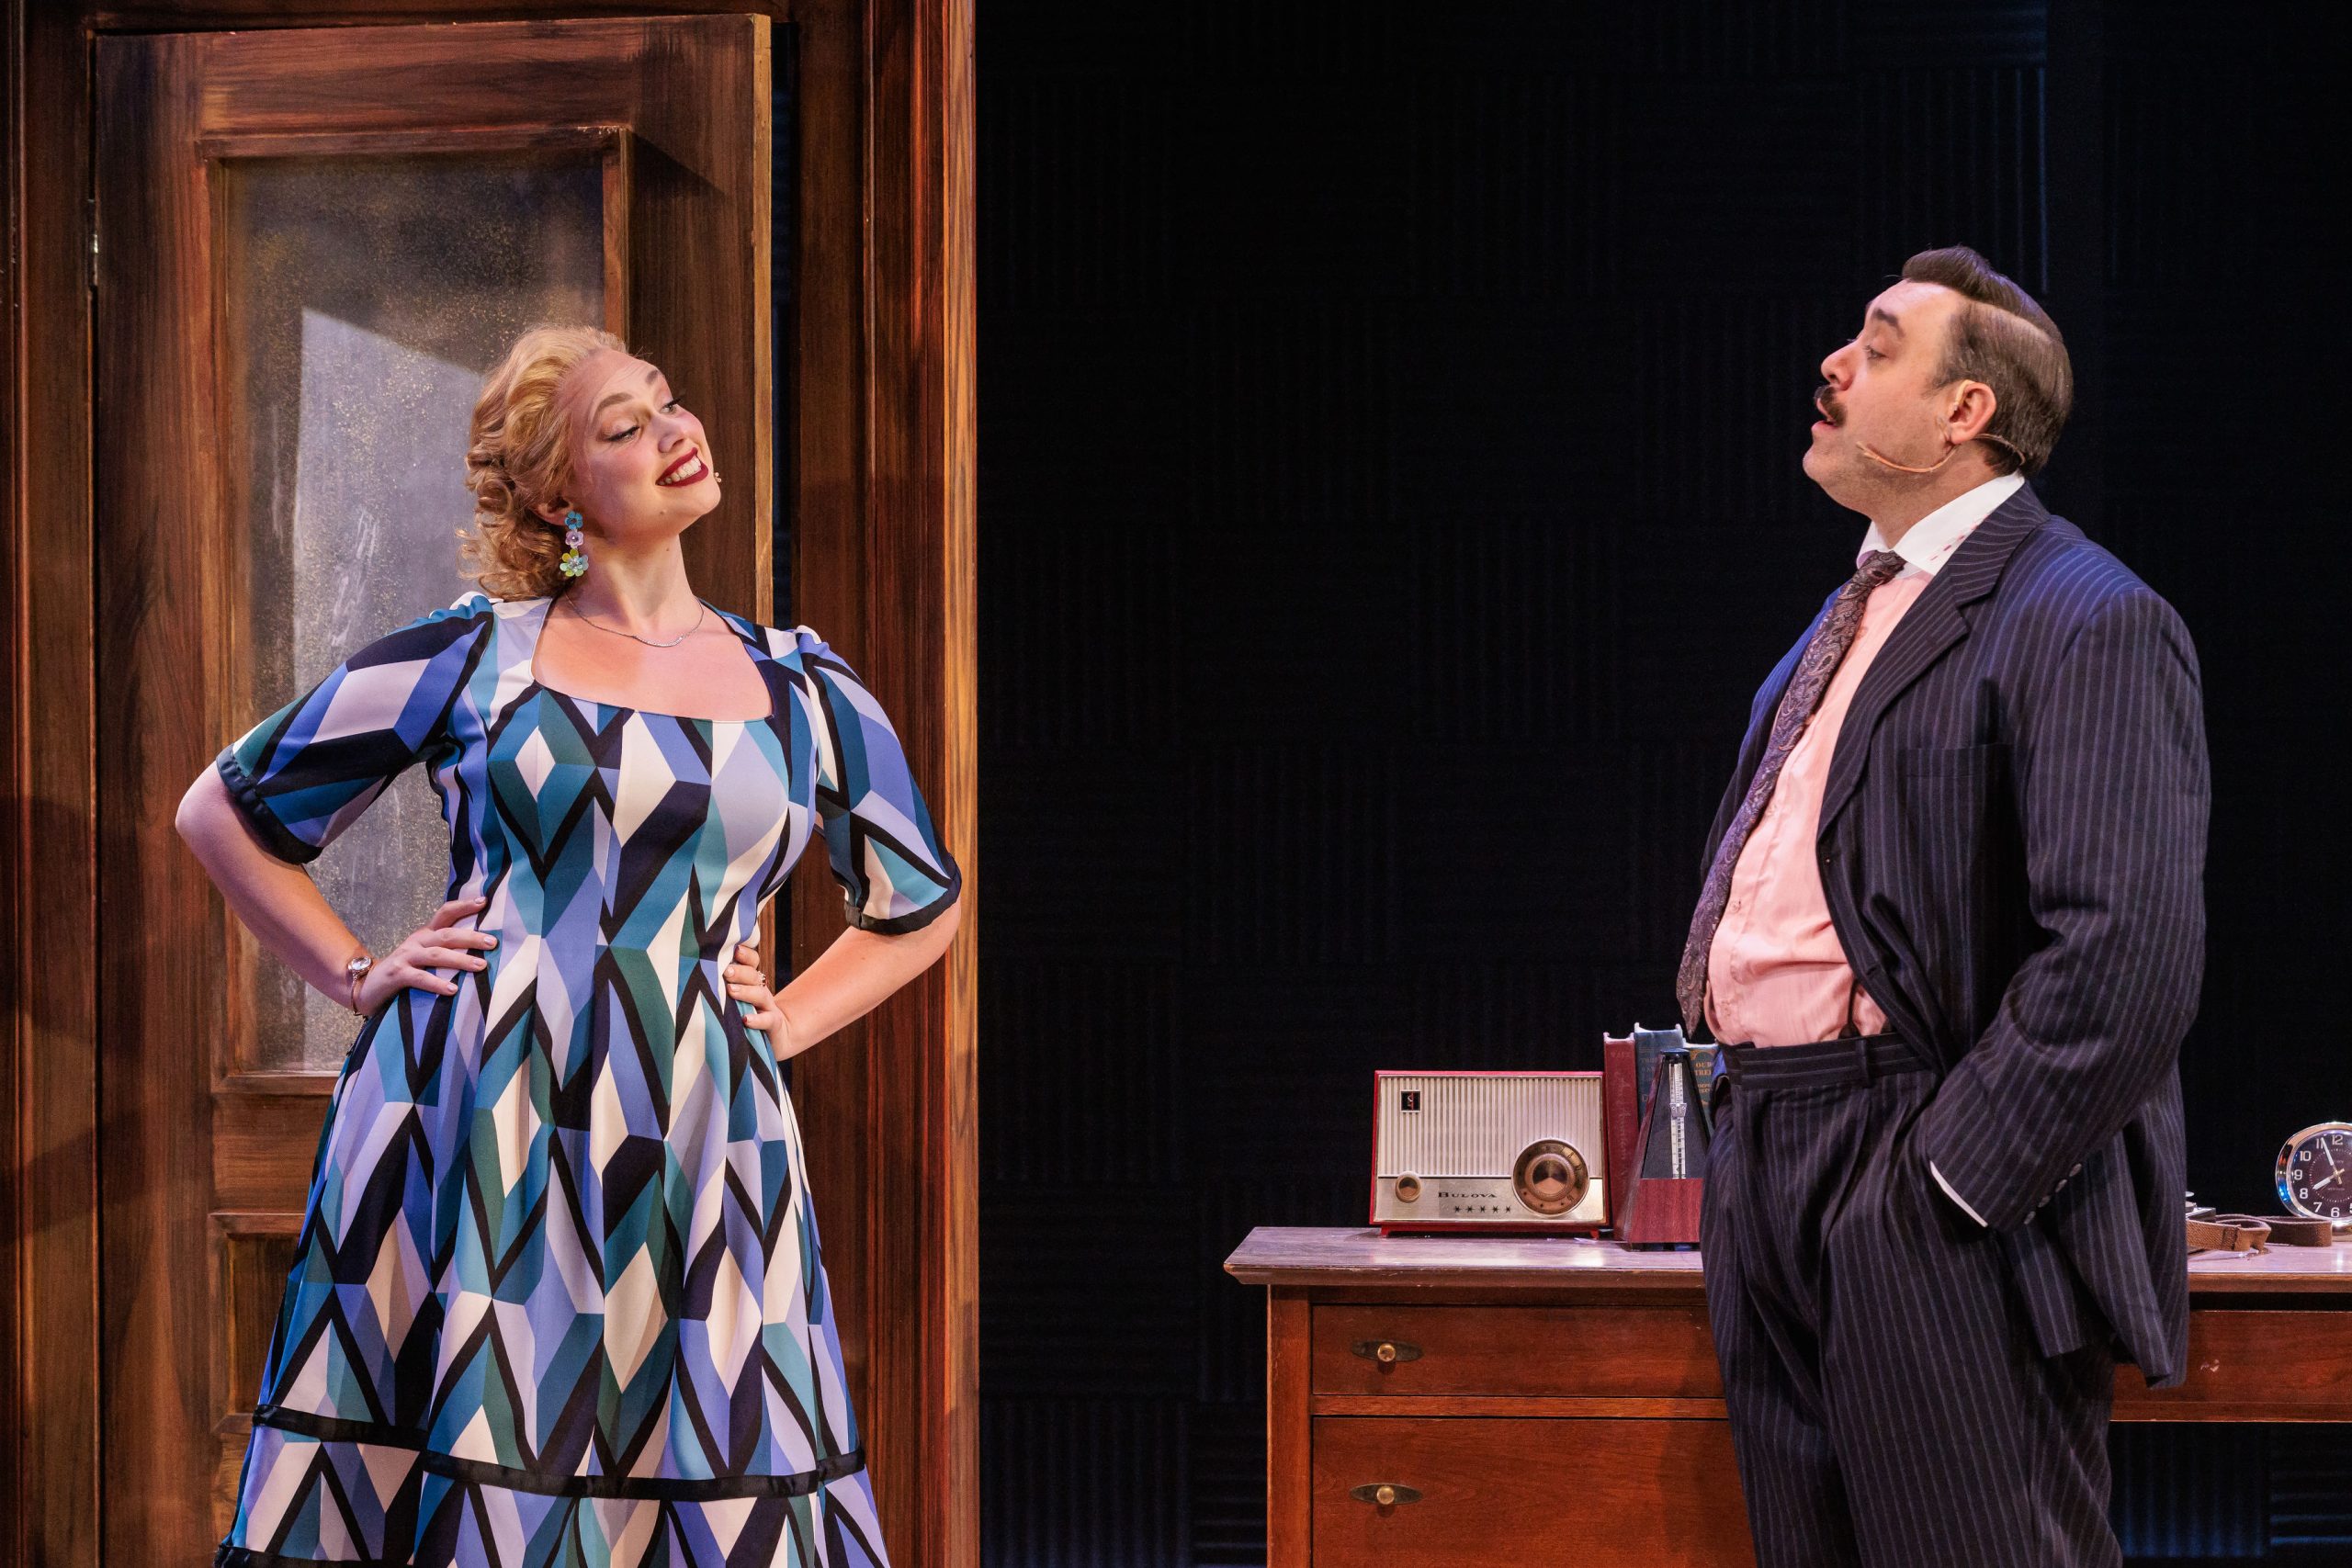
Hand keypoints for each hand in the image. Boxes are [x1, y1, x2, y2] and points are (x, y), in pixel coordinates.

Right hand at [352, 895, 496, 1012]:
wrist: (366, 986)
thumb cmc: (403, 972)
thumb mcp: (424, 957)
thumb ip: (445, 951)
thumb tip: (481, 952)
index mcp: (425, 935)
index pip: (445, 914)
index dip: (463, 906)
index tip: (484, 901)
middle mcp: (416, 942)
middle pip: (447, 935)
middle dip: (471, 937)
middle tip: (493, 942)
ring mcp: (406, 957)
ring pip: (436, 955)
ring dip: (460, 960)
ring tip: (481, 966)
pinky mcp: (397, 974)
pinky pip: (420, 978)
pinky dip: (437, 983)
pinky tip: (452, 990)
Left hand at [723, 930, 793, 1047]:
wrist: (775, 1037)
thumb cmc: (745, 1015)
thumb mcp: (734, 999)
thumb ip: (721, 987)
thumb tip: (693, 975)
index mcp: (751, 981)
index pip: (752, 962)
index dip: (745, 954)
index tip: (733, 950)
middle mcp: (760, 990)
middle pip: (754, 976)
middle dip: (740, 972)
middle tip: (725, 972)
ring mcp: (768, 1007)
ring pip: (761, 994)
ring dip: (746, 992)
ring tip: (731, 991)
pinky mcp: (773, 1024)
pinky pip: (768, 1020)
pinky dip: (757, 1019)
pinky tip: (746, 1020)